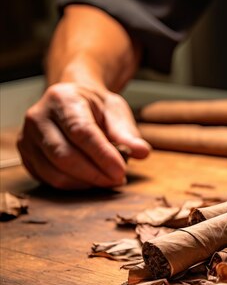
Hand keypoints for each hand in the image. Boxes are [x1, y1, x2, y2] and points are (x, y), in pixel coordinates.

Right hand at [18, 83, 149, 188]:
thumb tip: (142, 152)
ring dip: (86, 183)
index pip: (81, 132)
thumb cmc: (96, 108)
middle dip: (95, 174)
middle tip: (118, 180)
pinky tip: (92, 180)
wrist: (72, 102)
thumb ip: (128, 133)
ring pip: (55, 172)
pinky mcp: (27, 157)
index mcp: (62, 99)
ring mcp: (27, 138)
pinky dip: (74, 186)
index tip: (121, 172)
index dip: (102, 155)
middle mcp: (38, 117)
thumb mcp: (116, 112)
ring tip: (108, 179)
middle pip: (64, 156)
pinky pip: (49, 180)